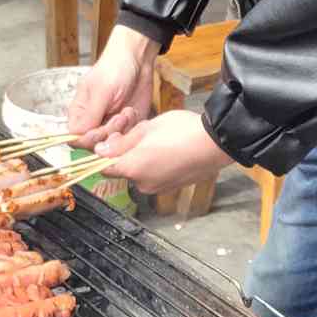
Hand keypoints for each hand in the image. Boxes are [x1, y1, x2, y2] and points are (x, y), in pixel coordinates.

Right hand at [66, 25, 158, 147]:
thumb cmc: (114, 69)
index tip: (101, 128)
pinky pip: (128, 138)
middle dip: (109, 133)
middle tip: (120, 116)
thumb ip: (89, 115)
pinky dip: (132, 129)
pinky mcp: (127, 125)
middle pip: (95, 144)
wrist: (138, 61)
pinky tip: (133, 112)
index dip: (89, 139)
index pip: (76, 138)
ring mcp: (110, 124)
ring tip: (128, 111)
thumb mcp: (101, 90)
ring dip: (123, 130)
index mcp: (80, 113)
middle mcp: (93, 121)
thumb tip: (76, 136)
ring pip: (113, 143)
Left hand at [98, 111, 229, 193]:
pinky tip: (168, 149)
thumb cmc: (182, 131)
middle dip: (125, 152)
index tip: (113, 138)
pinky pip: (154, 175)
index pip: (103, 167)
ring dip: (141, 157)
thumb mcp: (146, 128)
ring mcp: (158, 188)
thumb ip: (121, 142)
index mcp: (133, 168)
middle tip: (137, 132)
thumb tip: (100, 151)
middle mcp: (143, 184)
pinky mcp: (171, 187)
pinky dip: (155, 164)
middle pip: (122, 169)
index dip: (104, 152)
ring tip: (156, 139)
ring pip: (139, 172)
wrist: (217, 143)